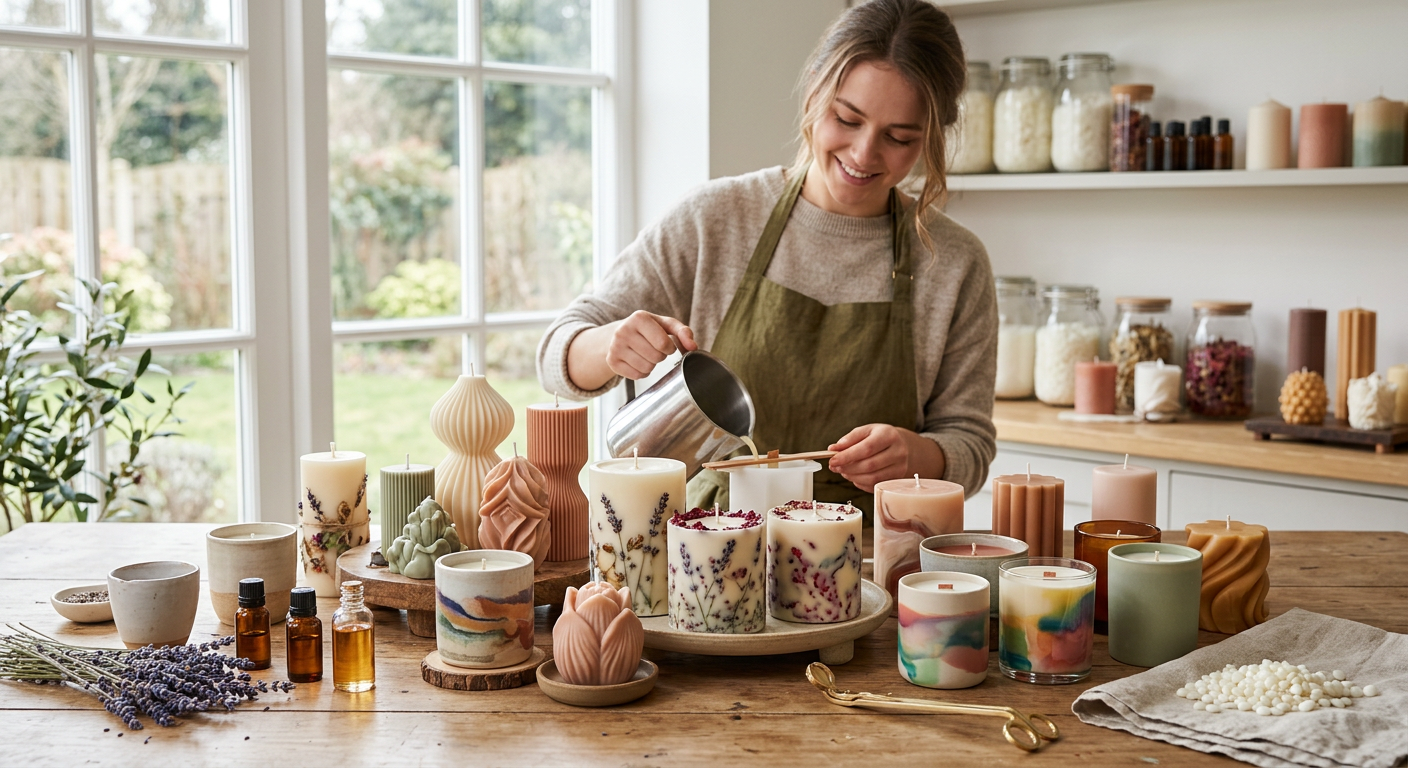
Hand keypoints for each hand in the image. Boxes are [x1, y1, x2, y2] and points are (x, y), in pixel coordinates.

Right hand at [604, 311, 696, 379]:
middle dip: (660, 356)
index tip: (665, 344)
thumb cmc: (648, 329)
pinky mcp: (612, 361)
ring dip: (651, 365)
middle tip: (653, 349)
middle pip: (656, 357)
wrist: (620, 334)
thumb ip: (683, 332)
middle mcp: (623, 331)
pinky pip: (636, 376)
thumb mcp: (666, 325)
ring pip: (646, 368)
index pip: (663, 343)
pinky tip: (637, 361)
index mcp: (639, 318)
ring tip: (645, 355)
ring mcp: (615, 347)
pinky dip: (642, 372)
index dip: (670, 348)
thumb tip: (693, 347)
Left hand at [827, 424, 943, 492]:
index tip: (832, 460)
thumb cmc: (880, 437)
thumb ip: (849, 439)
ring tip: (843, 471)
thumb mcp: (866, 431)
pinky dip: (861, 483)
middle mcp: (898, 452)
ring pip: (872, 478)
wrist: (901, 445)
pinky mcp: (897, 479)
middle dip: (848, 468)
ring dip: (853, 477)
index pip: (866, 448)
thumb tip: (833, 449)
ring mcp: (900, 467)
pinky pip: (875, 485)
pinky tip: (855, 476)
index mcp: (889, 435)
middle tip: (835, 467)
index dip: (847, 456)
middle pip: (869, 465)